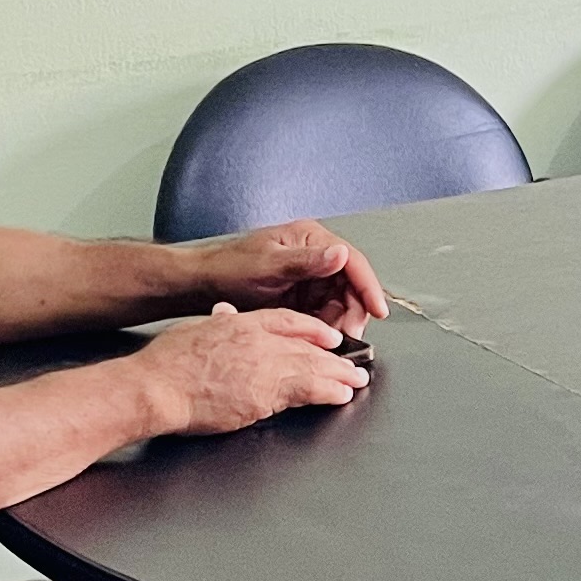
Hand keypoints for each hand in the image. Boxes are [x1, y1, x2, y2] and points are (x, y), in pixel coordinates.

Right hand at [125, 304, 368, 436]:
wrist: (155, 387)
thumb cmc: (166, 362)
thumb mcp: (195, 328)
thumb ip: (218, 323)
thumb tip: (226, 316)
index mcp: (243, 323)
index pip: (289, 321)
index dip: (314, 329)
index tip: (330, 336)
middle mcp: (259, 343)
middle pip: (308, 347)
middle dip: (335, 357)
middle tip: (355, 363)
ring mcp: (263, 370)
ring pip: (312, 369)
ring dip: (338, 376)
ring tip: (356, 381)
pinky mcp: (261, 397)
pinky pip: (302, 393)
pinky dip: (325, 393)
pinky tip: (338, 396)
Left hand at [181, 220, 388, 330]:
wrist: (201, 284)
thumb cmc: (229, 267)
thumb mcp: (269, 265)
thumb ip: (306, 261)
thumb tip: (340, 254)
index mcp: (311, 239)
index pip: (352, 261)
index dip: (369, 287)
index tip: (378, 310)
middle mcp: (315, 256)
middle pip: (349, 285)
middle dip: (352, 312)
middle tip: (348, 336)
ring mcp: (309, 276)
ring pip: (339, 302)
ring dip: (339, 323)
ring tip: (330, 342)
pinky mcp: (301, 296)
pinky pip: (323, 313)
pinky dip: (324, 328)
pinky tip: (318, 340)